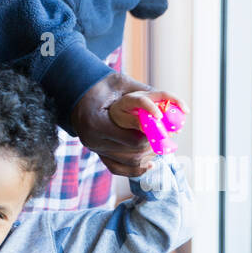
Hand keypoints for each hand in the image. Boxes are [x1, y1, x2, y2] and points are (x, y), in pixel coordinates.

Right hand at [69, 73, 187, 177]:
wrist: (78, 92)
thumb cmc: (101, 85)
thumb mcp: (121, 83)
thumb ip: (144, 93)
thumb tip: (173, 103)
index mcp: (96, 122)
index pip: (134, 139)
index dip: (153, 136)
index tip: (165, 129)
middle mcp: (93, 140)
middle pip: (133, 152)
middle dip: (153, 146)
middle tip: (167, 137)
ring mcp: (94, 149)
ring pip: (129, 162)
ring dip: (148, 156)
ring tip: (161, 146)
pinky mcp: (97, 153)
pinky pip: (118, 168)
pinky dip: (135, 169)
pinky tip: (150, 163)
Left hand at [108, 88, 187, 140]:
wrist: (117, 107)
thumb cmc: (119, 114)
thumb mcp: (121, 119)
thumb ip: (132, 122)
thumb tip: (146, 128)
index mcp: (132, 99)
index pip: (143, 101)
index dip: (152, 108)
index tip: (159, 117)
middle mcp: (144, 95)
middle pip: (162, 94)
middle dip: (176, 100)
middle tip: (186, 112)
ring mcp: (152, 98)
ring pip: (168, 99)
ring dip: (178, 108)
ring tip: (181, 124)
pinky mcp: (157, 102)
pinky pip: (168, 106)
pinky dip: (175, 114)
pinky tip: (176, 127)